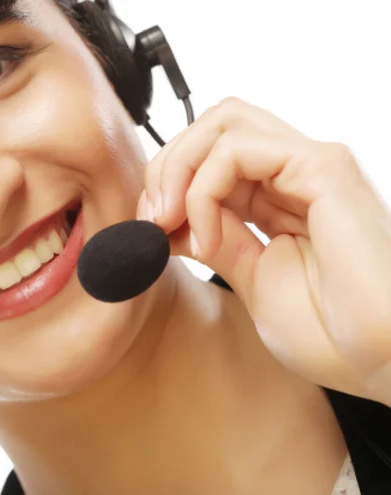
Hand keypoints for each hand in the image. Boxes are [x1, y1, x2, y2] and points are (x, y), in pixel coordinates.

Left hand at [138, 97, 390, 405]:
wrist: (385, 361)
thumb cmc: (332, 332)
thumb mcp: (252, 280)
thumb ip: (215, 241)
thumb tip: (170, 219)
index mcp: (278, 197)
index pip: (209, 155)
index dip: (166, 182)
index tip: (149, 228)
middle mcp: (293, 172)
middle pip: (211, 126)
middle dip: (166, 166)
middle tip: (152, 218)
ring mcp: (310, 165)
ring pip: (222, 122)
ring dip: (178, 169)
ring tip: (170, 222)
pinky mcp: (324, 167)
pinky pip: (238, 150)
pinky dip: (204, 190)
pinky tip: (207, 237)